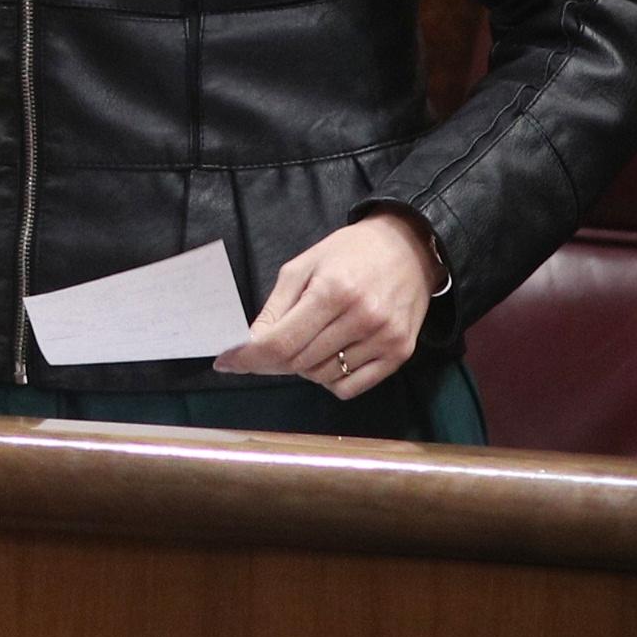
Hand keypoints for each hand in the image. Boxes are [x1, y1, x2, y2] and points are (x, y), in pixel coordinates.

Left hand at [216, 211, 442, 399]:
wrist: (409, 248)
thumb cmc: (349, 253)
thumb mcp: (303, 266)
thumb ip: (276, 307)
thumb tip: (251, 343)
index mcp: (333, 291)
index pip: (281, 342)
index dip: (249, 357)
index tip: (226, 362)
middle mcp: (362, 318)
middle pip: (300, 362)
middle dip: (273, 360)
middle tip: (266, 348)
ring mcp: (385, 339)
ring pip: (323, 377)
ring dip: (304, 367)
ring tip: (310, 339)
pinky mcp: (401, 353)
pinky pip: (351, 388)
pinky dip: (331, 379)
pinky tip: (331, 355)